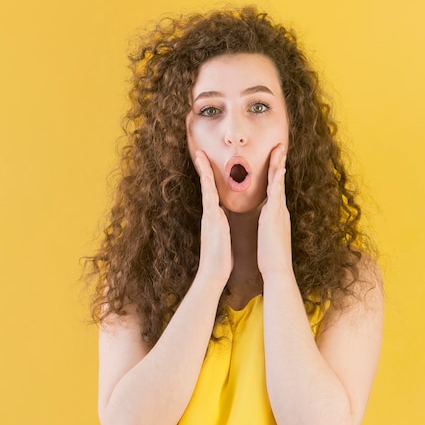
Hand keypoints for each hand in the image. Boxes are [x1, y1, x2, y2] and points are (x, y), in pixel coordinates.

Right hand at [194, 150, 232, 288]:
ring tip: (200, 154)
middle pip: (207, 185)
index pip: (214, 191)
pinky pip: (209, 199)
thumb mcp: (224, 235)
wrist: (214, 273)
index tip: (210, 163)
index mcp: (216, 216)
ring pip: (206, 188)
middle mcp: (210, 213)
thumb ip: (223, 224)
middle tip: (200, 151)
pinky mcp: (211, 221)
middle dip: (204, 168)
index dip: (212, 177)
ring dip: (203, 171)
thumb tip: (225, 216)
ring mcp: (210, 216)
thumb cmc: (221, 257)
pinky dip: (207, 186)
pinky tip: (206, 175)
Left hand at [257, 144, 292, 278]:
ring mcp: (278, 211)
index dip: (274, 173)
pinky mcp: (275, 216)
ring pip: (278, 184)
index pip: (274, 189)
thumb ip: (268, 224)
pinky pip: (276, 194)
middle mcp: (279, 209)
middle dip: (279, 163)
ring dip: (279, 165)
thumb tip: (266, 220)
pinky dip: (277, 181)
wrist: (277, 269)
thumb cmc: (271, 256)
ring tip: (280, 149)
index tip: (275, 160)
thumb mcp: (268, 235)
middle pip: (278, 181)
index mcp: (276, 214)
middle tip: (280, 146)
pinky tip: (279, 169)